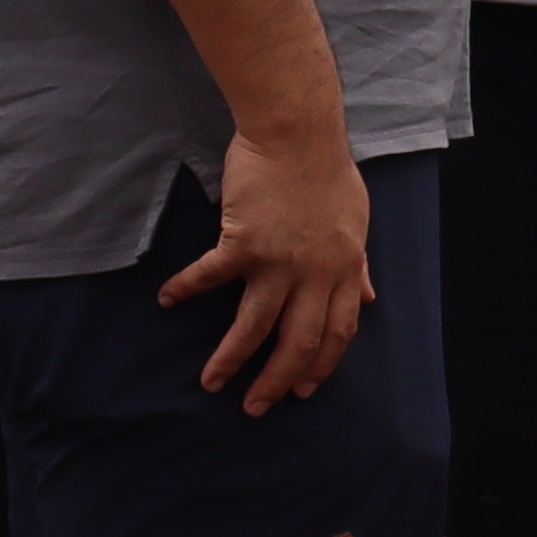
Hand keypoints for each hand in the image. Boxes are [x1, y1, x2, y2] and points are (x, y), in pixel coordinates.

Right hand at [159, 124, 373, 413]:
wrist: (297, 130)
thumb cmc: (327, 170)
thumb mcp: (356, 220)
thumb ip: (357, 264)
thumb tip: (368, 296)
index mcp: (344, 268)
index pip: (338, 332)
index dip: (321, 365)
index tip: (304, 389)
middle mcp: (315, 272)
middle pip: (298, 341)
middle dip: (277, 381)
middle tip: (256, 406)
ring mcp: (278, 260)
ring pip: (255, 324)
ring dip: (232, 358)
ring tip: (212, 383)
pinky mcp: (243, 241)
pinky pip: (211, 275)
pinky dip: (186, 289)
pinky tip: (168, 300)